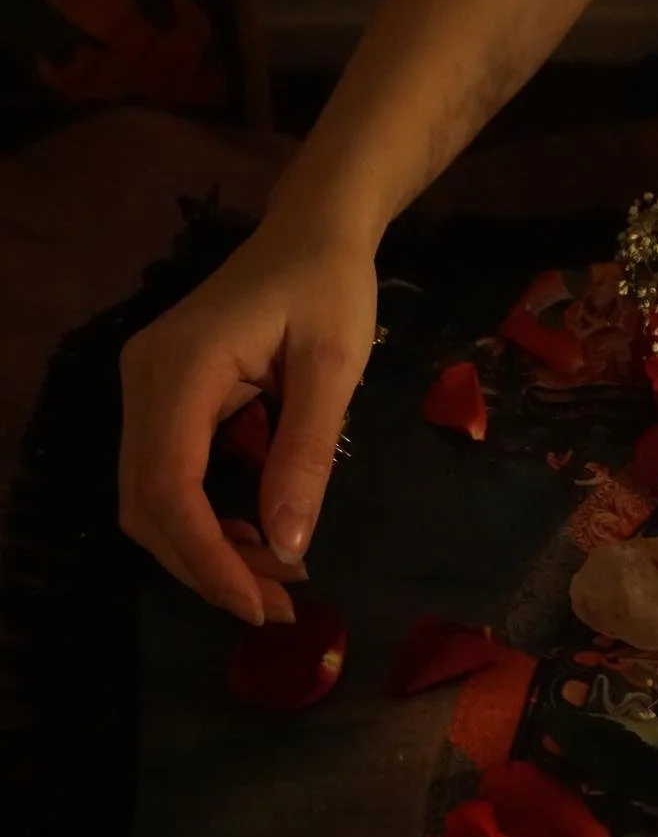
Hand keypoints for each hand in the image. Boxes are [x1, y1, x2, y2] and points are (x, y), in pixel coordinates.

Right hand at [119, 217, 375, 623]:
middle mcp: (143, 380)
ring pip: (148, 498)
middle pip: (145, 503)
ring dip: (203, 550)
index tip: (259, 602)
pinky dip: (202, 521)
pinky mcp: (160, 398)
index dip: (205, 555)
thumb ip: (307, 453)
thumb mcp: (335, 368)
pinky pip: (164, 477)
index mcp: (181, 367)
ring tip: (275, 581)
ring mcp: (144, 388)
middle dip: (206, 566)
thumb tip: (288, 546)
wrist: (312, 230)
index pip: (166, 484)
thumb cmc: (331, 286)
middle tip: (277, 606)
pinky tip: (254, 538)